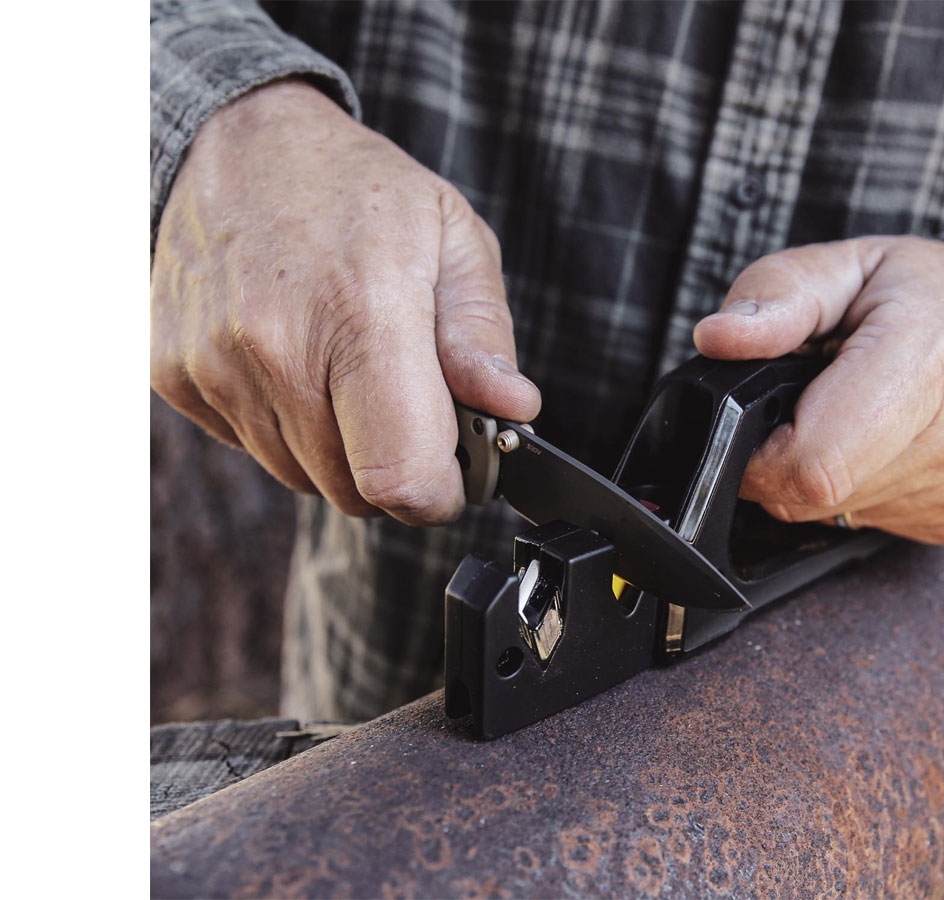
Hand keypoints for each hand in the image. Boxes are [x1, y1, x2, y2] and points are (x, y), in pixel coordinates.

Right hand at [151, 81, 539, 524]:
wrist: (234, 142)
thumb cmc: (357, 190)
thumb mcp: (452, 237)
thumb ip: (483, 336)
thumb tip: (510, 410)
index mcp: (362, 311)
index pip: (400, 475)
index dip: (438, 495)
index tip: (454, 475)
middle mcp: (275, 347)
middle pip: (353, 491)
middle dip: (395, 465)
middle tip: (408, 405)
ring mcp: (214, 365)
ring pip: (302, 477)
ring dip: (340, 447)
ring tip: (346, 367)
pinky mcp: (174, 376)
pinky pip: (251, 447)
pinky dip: (285, 424)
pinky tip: (294, 359)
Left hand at [692, 236, 943, 545]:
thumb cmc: (925, 292)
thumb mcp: (842, 266)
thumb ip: (776, 299)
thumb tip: (718, 337)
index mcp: (928, 361)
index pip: (811, 463)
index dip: (757, 453)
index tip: (756, 420)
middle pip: (812, 495)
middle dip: (784, 456)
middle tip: (807, 402)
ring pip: (834, 513)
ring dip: (821, 472)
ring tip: (853, 412)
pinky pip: (870, 522)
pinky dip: (858, 488)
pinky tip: (882, 441)